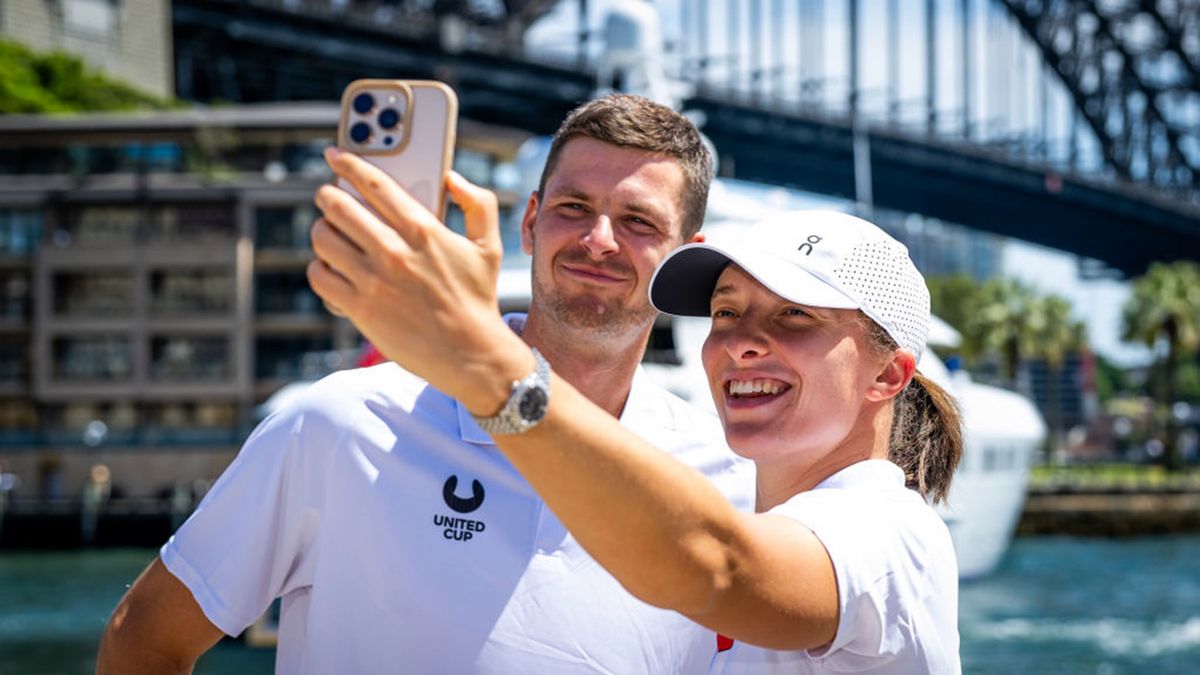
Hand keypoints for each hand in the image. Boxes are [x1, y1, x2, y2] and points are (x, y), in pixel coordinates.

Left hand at [307, 147, 531, 413]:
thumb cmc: (478, 300)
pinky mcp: (359, 309)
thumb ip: (478, 204)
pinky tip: (332, 268)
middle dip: (328, 196)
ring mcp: (373, 281)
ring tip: (330, 233)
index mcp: (423, 230)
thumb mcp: (489, 247)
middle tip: (328, 197)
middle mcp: (394, 251)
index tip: (334, 155)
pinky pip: (320, 276)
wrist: (470, 354)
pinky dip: (320, 268)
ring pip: (323, 239)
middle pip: (338, 206)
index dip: (349, 163)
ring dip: (322, 231)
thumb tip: (452, 178)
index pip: (375, 184)